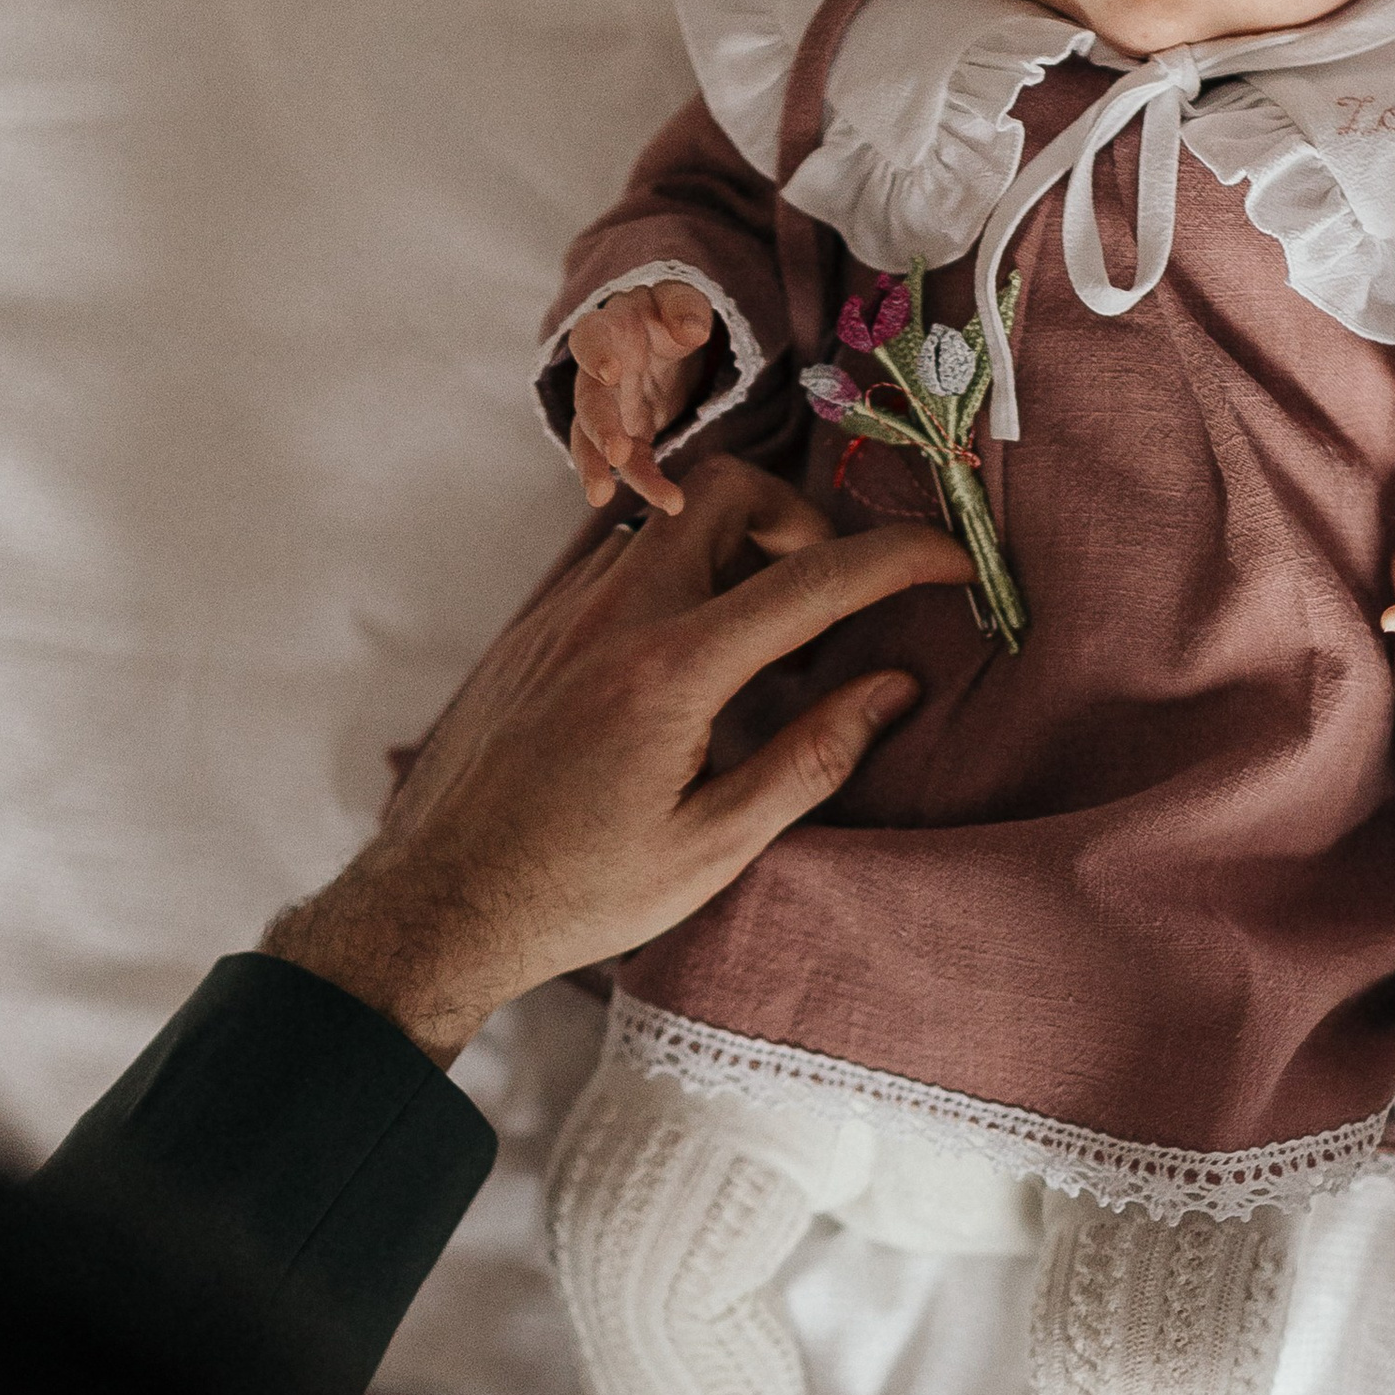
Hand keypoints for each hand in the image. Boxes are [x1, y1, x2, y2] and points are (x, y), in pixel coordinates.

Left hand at [265, 454, 974, 1061]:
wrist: (441, 904)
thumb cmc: (578, 893)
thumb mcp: (714, 847)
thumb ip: (812, 758)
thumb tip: (892, 687)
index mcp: (671, 673)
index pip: (813, 579)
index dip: (900, 558)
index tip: (953, 561)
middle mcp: (613, 616)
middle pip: (728, 490)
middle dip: (800, 521)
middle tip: (825, 602)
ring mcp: (563, 612)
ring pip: (668, 519)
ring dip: (735, 550)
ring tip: (759, 646)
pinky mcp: (533, 627)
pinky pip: (618, 559)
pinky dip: (676, 578)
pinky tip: (687, 663)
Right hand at [567, 282, 718, 516]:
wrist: (664, 336)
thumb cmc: (664, 311)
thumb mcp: (680, 297)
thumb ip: (683, 307)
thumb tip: (692, 331)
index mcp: (608, 331)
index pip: (590, 339)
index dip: (595, 355)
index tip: (608, 371)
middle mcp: (598, 375)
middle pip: (589, 402)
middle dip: (598, 427)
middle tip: (614, 451)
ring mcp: (610, 410)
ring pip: (593, 443)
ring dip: (597, 469)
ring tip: (601, 497)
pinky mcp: (629, 436)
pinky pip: (633, 463)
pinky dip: (647, 483)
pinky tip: (670, 502)